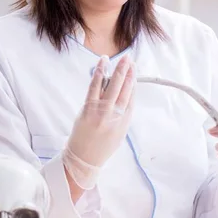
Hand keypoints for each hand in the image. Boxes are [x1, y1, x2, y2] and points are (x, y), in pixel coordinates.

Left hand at [62, 54, 135, 188]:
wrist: (83, 159)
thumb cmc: (101, 147)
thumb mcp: (119, 134)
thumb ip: (123, 115)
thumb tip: (124, 94)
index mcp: (124, 122)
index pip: (131, 97)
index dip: (133, 82)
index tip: (134, 70)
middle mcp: (114, 115)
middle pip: (123, 89)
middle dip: (127, 72)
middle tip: (129, 59)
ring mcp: (101, 111)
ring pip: (111, 86)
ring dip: (117, 70)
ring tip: (120, 58)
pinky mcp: (87, 108)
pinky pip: (94, 87)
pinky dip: (99, 73)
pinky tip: (102, 64)